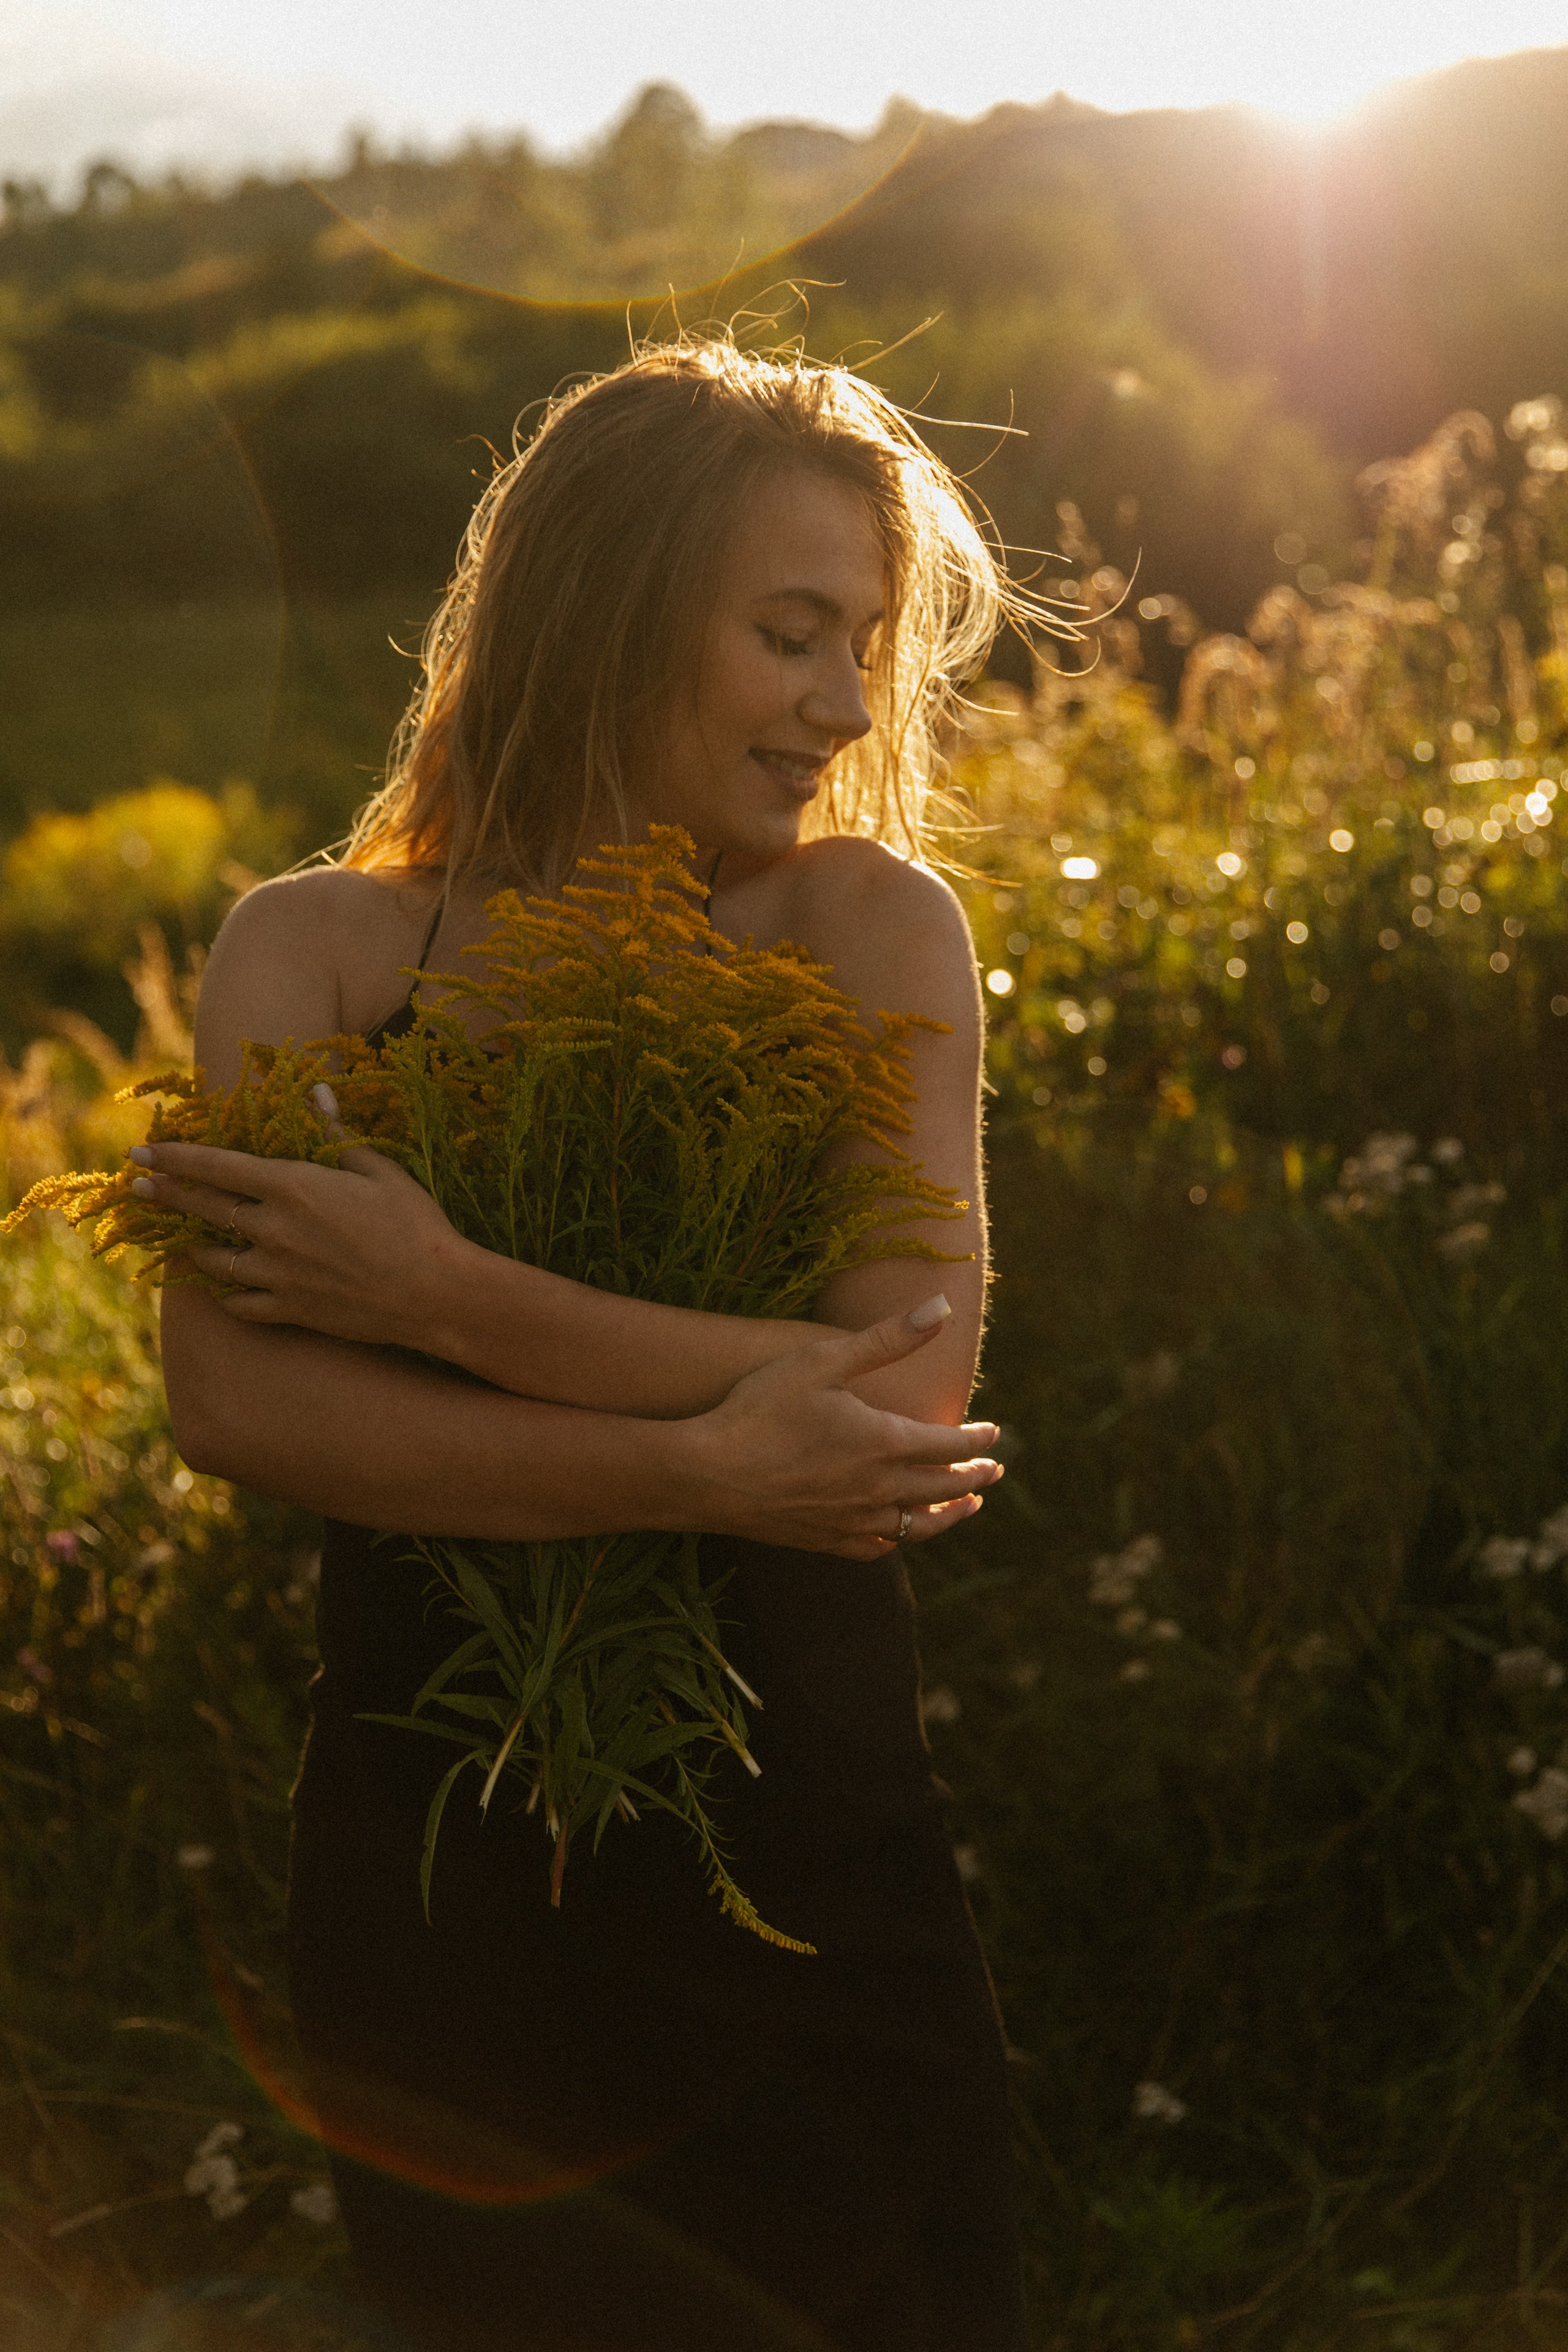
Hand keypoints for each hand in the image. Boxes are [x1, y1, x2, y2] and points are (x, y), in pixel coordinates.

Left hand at [128, 1085, 465, 1349]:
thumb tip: (315, 1091)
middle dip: (166, 1194)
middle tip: (137, 1186)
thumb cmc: (416, 1223)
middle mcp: (274, 1230)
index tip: (143, 1151)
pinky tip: (219, 1287)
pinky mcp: (290, 1310)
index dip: (176, 1157)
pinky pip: (240, 1304)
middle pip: (204, 1209)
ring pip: (214, 1260)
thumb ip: (336, 1133)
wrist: (435, 1293)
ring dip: (191, 1246)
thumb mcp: (380, 1168)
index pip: (218, 1167)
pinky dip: (225, 1293)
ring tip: (178, 1240)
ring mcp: (278, 1274)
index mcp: (294, 1187)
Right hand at [681, 1296, 1002, 1559]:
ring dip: (949, 1515)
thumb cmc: (760, 1409)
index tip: (993, 1433)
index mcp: (884, 1443)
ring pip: (917, 1525)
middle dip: (974, 1478)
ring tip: (967, 1508)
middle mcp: (878, 1488)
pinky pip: (876, 1548)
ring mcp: (852, 1520)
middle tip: (993, 1471)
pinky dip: (898, 1540)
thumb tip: (942, 1309)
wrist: (707, 1473)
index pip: (949, 1444)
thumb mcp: (822, 1360)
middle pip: (942, 1488)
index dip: (977, 1439)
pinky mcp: (823, 1540)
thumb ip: (887, 1339)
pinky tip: (898, 1535)